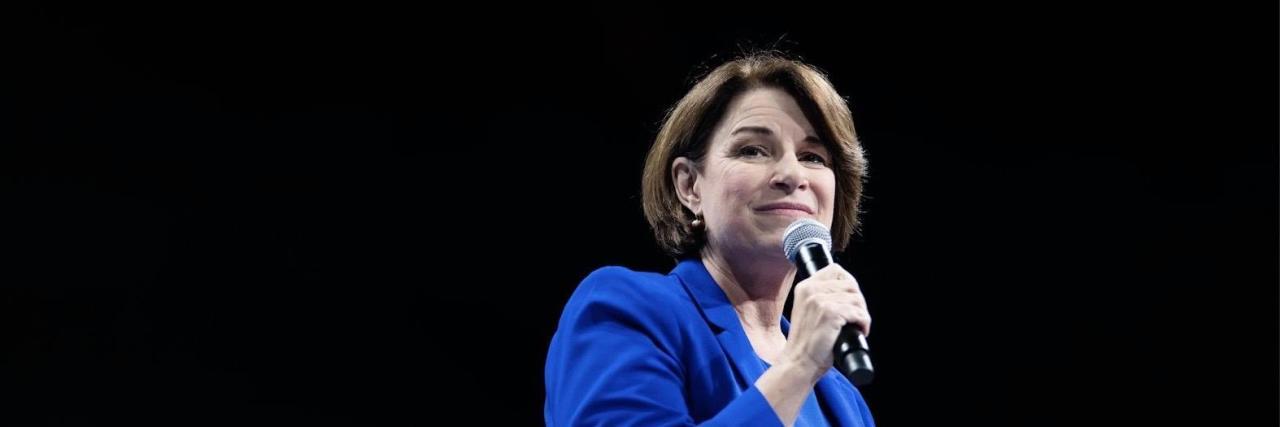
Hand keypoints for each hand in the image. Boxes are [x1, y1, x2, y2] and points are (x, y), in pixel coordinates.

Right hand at [781, 264, 870, 378]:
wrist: (798, 362)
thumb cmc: (806, 343)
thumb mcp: (807, 312)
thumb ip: (821, 298)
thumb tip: (848, 292)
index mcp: (804, 287)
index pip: (836, 270)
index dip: (849, 284)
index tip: (851, 300)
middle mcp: (811, 290)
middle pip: (850, 284)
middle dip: (859, 301)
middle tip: (857, 318)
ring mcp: (820, 301)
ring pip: (856, 298)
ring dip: (862, 313)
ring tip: (857, 326)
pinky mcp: (830, 313)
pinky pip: (858, 312)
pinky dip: (864, 323)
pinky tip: (859, 331)